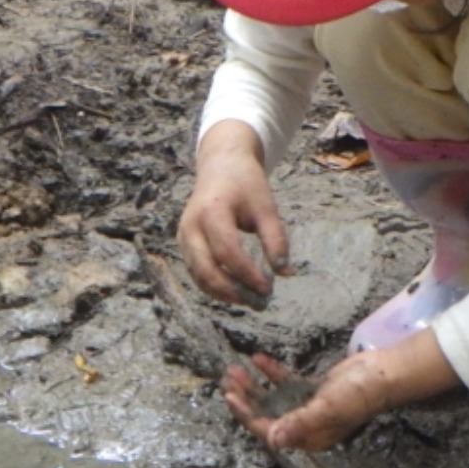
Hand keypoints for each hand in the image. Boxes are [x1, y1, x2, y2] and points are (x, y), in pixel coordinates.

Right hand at [178, 121, 290, 308]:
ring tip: (251, 300)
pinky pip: (197, 272)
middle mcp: (190, 225)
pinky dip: (215, 286)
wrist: (221, 166)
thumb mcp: (265, 207)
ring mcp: (183, 235)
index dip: (247, 273)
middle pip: (205, 269)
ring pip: (198, 276)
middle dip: (233, 291)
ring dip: (224, 293)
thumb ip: (275, 239)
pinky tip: (238, 290)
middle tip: (260, 301)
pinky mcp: (184, 243)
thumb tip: (285, 273)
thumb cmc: (246, 185)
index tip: (268, 288)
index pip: (227, 251)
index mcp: (211, 211)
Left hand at [223, 331, 461, 450]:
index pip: (268, 430)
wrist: (384, 373)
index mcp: (308, 438)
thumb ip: (299, 423)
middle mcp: (306, 427)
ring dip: (254, 385)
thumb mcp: (327, 409)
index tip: (230, 397)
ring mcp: (309, 408)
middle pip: (266, 414)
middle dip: (246, 399)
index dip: (247, 415)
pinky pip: (286, 384)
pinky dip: (272, 373)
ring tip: (235, 368)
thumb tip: (273, 440)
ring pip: (273, 399)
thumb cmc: (358, 394)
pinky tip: (258, 359)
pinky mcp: (314, 391)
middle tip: (227, 379)